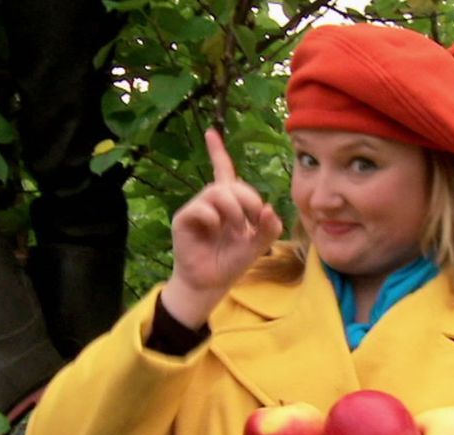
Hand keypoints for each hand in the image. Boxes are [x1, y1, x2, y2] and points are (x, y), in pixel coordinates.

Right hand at [161, 128, 282, 328]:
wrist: (212, 282)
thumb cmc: (232, 260)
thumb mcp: (258, 244)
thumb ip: (269, 227)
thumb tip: (269, 208)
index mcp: (228, 202)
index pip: (223, 170)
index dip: (217, 151)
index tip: (211, 132)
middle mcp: (211, 201)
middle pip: (230, 183)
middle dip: (247, 198)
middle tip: (253, 220)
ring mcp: (196, 209)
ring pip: (217, 192)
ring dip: (233, 208)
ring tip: (237, 228)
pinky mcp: (184, 220)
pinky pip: (200, 209)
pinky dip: (213, 218)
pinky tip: (215, 230)